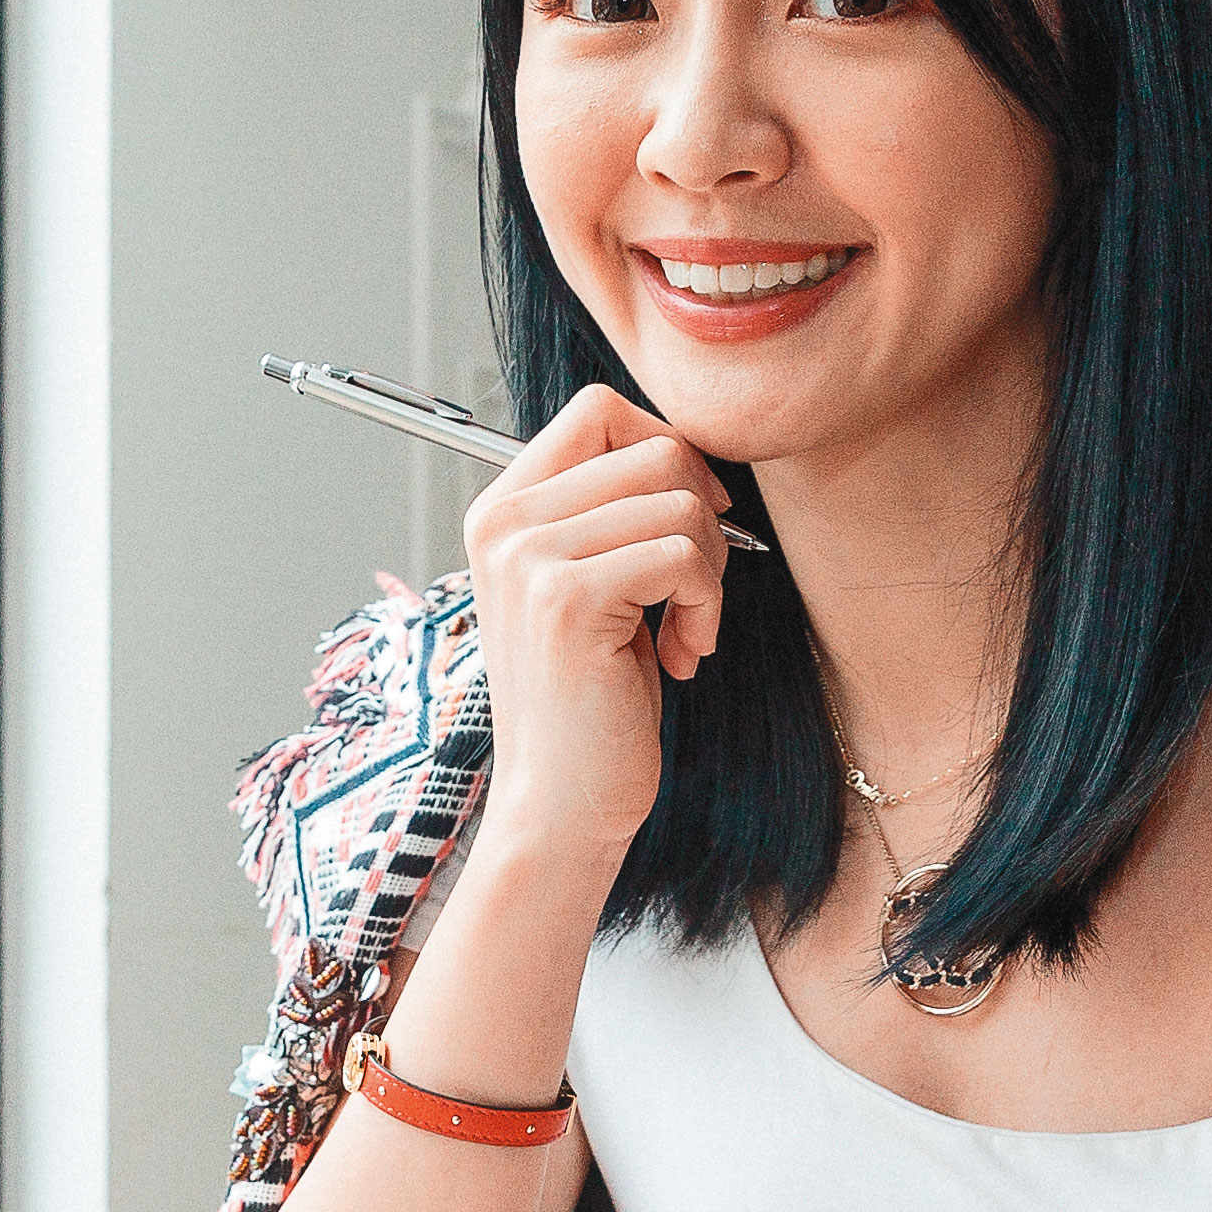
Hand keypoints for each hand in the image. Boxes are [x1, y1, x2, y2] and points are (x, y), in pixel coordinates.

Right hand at [462, 386, 734, 868]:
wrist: (559, 803)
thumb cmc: (590, 699)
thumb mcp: (591, 584)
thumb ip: (612, 511)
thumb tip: (688, 446)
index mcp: (501, 508)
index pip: (599, 409)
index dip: (666, 449)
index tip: (686, 520)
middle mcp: (503, 521)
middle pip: (652, 446)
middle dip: (702, 515)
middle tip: (694, 589)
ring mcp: (529, 557)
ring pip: (679, 498)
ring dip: (710, 569)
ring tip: (684, 629)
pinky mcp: (567, 599)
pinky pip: (683, 554)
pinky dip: (706, 605)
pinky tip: (682, 655)